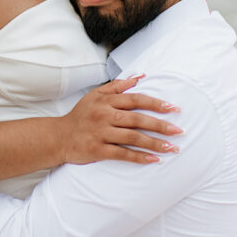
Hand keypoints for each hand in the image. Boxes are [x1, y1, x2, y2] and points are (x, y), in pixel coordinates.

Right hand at [61, 76, 182, 164]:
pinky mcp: (98, 150)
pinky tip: (153, 160)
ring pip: (132, 137)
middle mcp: (104, 115)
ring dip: (154, 143)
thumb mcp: (95, 95)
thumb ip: (117, 86)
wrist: (58, 137)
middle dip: (160, 125)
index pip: (135, 99)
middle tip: (179, 130)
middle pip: (137, 119)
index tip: (173, 108)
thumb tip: (140, 77)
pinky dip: (139, 157)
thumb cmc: (80, 116)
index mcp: (106, 101)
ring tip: (171, 147)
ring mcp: (101, 133)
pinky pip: (122, 154)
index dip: (155, 103)